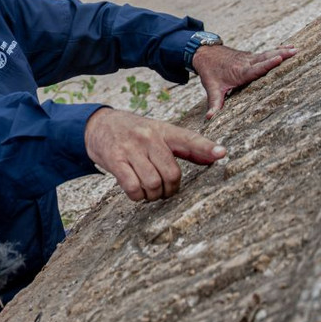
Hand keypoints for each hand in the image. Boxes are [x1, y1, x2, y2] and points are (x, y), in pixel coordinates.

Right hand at [84, 108, 226, 201]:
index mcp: (163, 130)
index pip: (189, 139)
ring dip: (154, 195)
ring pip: (153, 183)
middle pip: (172, 173)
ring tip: (150, 192)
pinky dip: (138, 196)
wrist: (97, 125)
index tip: (222, 153)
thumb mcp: (159, 132)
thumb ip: (185, 147)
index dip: (206, 148)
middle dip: (171, 189)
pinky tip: (137, 192)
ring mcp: (131, 148)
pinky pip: (133, 188)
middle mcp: (149, 137)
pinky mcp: (115, 160)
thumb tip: (214, 158)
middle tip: (165, 191)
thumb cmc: (134, 132)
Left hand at [192, 44, 295, 118]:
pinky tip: (288, 47)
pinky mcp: (251, 56)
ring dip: (281, 51)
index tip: (279, 58)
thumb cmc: (209, 71)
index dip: (268, 64)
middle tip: (295, 51)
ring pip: (267, 53)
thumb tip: (209, 117)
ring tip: (296, 48)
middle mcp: (247, 63)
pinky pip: (266, 53)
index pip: (255, 69)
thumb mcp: (212, 88)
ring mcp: (249, 58)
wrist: (205, 53)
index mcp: (240, 72)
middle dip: (280, 55)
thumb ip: (214, 103)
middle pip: (265, 58)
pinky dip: (277, 49)